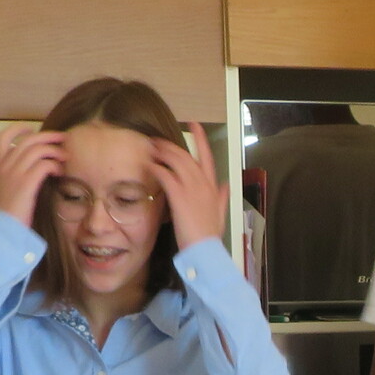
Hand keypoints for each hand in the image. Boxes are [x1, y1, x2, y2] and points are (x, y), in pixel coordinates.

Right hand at [0, 123, 67, 228]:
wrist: (3, 229)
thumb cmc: (8, 214)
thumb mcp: (6, 190)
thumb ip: (15, 176)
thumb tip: (34, 169)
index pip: (3, 138)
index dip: (18, 129)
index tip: (30, 128)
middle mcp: (6, 165)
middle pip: (29, 140)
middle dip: (48, 136)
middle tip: (63, 139)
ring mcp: (15, 173)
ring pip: (38, 149)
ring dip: (55, 151)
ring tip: (66, 157)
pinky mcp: (26, 183)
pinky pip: (44, 165)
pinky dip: (55, 165)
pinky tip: (60, 172)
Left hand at [148, 122, 227, 249]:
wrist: (205, 249)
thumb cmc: (209, 235)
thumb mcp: (220, 213)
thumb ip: (221, 197)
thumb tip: (225, 185)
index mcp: (212, 186)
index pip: (207, 157)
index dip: (200, 139)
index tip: (193, 125)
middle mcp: (203, 183)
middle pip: (186, 156)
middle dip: (170, 146)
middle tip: (157, 141)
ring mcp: (191, 189)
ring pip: (176, 161)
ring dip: (162, 153)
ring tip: (151, 149)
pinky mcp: (179, 197)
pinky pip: (166, 176)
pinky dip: (157, 168)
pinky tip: (149, 166)